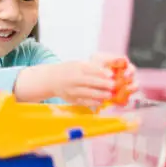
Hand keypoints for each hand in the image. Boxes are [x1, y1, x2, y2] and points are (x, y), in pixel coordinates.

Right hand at [13, 54, 137, 104]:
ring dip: (100, 95)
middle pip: (90, 82)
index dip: (102, 73)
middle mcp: (73, 80)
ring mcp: (72, 90)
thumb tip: (109, 74)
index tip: (112, 75)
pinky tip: (101, 101)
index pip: (91, 70)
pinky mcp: (71, 99)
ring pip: (88, 93)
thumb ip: (92, 68)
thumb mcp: (78, 65)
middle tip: (114, 86)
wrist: (51, 80)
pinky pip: (84, 102)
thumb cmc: (69, 70)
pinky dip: (93, 102)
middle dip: (103, 84)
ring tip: (110, 95)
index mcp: (76, 68)